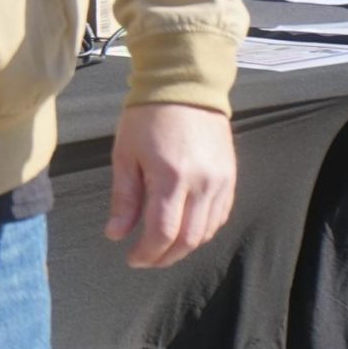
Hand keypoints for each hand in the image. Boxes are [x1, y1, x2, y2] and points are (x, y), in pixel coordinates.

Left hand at [106, 101, 234, 267]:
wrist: (184, 89)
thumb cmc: (146, 118)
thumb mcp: (125, 154)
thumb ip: (124, 198)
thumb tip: (116, 234)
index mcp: (171, 178)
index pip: (163, 232)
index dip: (148, 253)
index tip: (132, 259)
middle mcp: (202, 185)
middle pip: (189, 239)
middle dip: (166, 256)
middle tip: (146, 259)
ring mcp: (221, 183)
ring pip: (207, 232)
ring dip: (184, 247)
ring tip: (162, 249)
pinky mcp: (231, 179)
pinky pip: (220, 217)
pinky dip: (202, 231)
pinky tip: (185, 231)